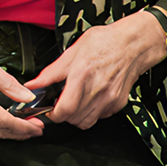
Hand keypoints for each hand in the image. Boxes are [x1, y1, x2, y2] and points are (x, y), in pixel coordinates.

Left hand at [25, 13, 166, 129]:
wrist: (133, 44)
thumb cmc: (105, 42)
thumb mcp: (72, 51)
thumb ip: (51, 72)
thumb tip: (33, 84)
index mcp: (82, 74)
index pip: (65, 109)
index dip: (53, 114)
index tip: (49, 110)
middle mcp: (98, 89)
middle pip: (74, 119)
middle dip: (63, 115)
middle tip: (60, 104)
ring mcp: (110, 98)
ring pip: (87, 122)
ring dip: (76, 117)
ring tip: (74, 102)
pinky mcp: (118, 103)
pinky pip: (100, 117)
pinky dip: (91, 113)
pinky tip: (89, 99)